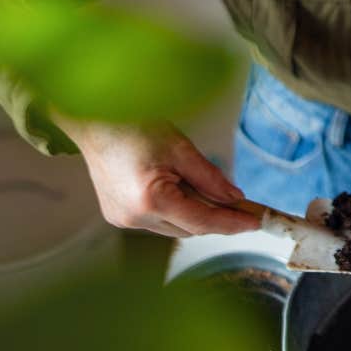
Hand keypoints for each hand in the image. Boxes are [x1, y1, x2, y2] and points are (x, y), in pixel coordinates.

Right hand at [55, 115, 260, 236]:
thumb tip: (234, 198)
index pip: (203, 222)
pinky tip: (177, 190)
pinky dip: (174, 211)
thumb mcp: (180, 148)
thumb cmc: (133, 126)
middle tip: (242, 205)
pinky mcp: (117, 216)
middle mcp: (134, 217)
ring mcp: (123, 220)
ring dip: (194, 214)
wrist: (94, 122)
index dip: (232, 223)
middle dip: (216, 217)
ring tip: (204, 189)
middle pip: (189, 229)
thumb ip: (210, 178)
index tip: (256, 222)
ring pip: (174, 228)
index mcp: (150, 199)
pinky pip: (157, 222)